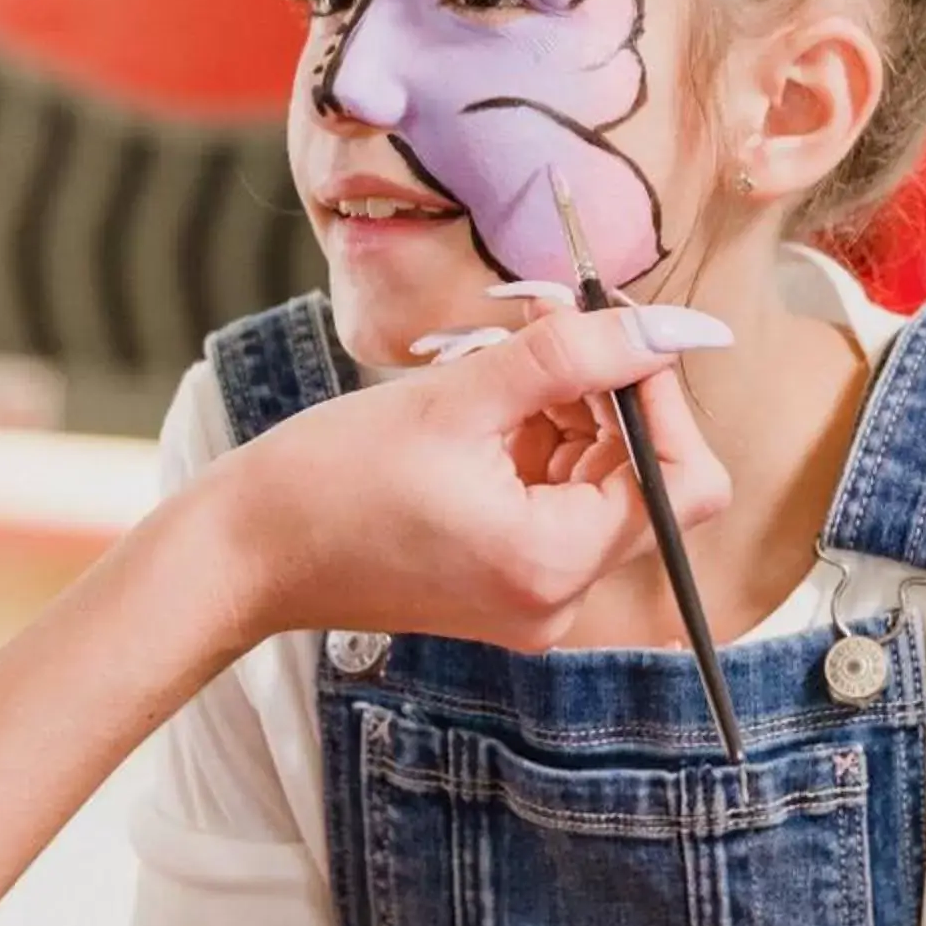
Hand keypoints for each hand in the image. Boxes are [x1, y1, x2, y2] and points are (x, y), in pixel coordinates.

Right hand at [230, 306, 730, 648]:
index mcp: (554, 563)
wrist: (244, 554)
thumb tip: (667, 326)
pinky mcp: (505, 582)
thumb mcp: (455, 397)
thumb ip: (571, 355)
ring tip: (495, 366)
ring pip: (600, 484)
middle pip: (645, 482)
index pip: (681, 481)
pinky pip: (555, 501)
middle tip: (547, 327)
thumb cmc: (327, 481)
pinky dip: (537, 444)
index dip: (661, 397)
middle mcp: (559, 599)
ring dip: (568, 412)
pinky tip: (481, 408)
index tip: (616, 331)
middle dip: (609, 396)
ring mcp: (533, 597)